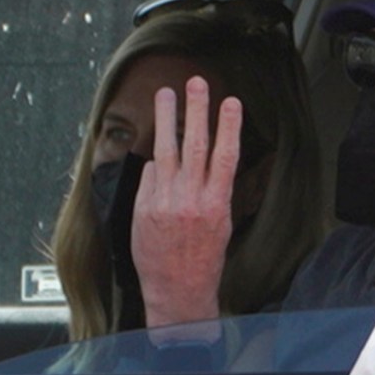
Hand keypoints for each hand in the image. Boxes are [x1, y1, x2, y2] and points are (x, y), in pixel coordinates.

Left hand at [133, 76, 241, 327]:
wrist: (178, 291)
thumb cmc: (204, 261)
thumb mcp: (222, 225)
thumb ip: (212, 193)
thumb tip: (201, 165)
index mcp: (217, 203)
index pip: (224, 156)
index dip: (228, 126)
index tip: (230, 102)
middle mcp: (191, 199)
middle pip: (195, 144)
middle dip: (196, 110)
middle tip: (196, 83)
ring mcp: (165, 201)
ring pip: (167, 151)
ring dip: (167, 118)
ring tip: (167, 94)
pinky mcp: (144, 207)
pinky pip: (150, 175)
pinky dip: (155, 167)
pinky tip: (159, 160)